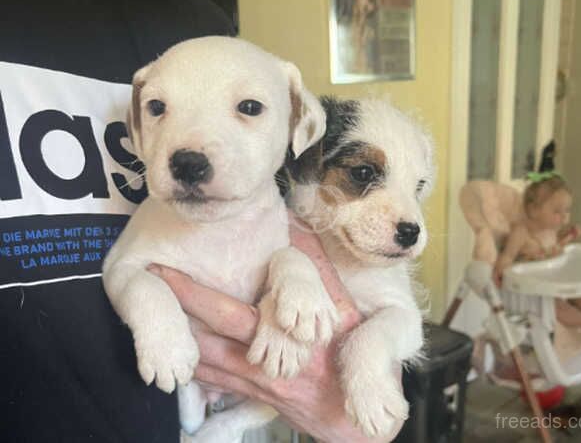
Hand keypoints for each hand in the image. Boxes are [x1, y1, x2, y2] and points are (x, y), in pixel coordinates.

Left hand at [149, 220, 403, 442]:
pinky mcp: (257, 396)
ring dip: (181, 336)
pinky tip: (177, 353)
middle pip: (214, 330)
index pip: (235, 309)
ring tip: (151, 315)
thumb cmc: (361, 359)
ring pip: (209, 357)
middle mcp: (271, 354)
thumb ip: (320, 273)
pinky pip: (217, 381)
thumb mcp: (346, 312)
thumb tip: (295, 230)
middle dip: (181, 306)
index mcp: (292, 330)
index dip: (197, 292)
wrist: (362, 420)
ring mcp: (260, 379)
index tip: (170, 269)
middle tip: (149, 281)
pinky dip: (195, 366)